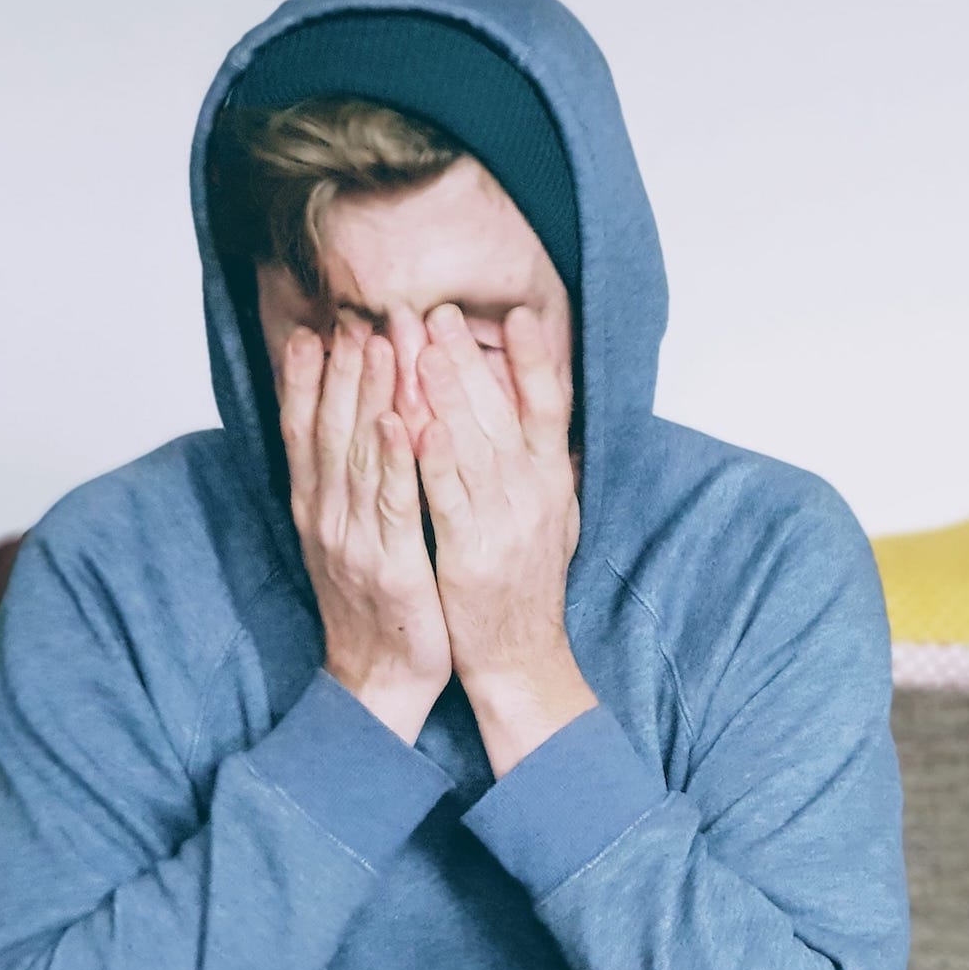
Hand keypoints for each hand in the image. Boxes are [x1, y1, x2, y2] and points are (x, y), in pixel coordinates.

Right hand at [278, 317, 451, 743]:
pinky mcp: (391, 564)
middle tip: (353, 314)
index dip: (308, 378)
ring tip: (379, 342)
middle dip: (341, 369)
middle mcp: (326, 517)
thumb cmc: (375, 606)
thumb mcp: (348, 540)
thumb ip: (345, 487)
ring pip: (359, 454)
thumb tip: (348, 432)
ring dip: (368, 395)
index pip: (305, 430)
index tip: (315, 327)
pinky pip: (393, 503)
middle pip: (329, 429)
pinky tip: (399, 420)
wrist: (379, 680)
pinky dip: (393, 459)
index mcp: (316, 509)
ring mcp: (354, 540)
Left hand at [415, 301, 594, 773]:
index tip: (517, 313)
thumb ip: (543, 467)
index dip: (535, 359)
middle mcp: (536, 496)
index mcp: (553, 483)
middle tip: (435, 310)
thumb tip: (542, 415)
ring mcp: (505, 524)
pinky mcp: (471, 554)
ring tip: (419, 343)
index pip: (550, 407)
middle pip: (502, 413)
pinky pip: (449, 499)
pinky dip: (434, 460)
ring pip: (473, 446)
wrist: (520, 659)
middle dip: (467, 358)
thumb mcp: (552, 518)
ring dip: (446, 393)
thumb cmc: (525, 587)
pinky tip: (415, 423)